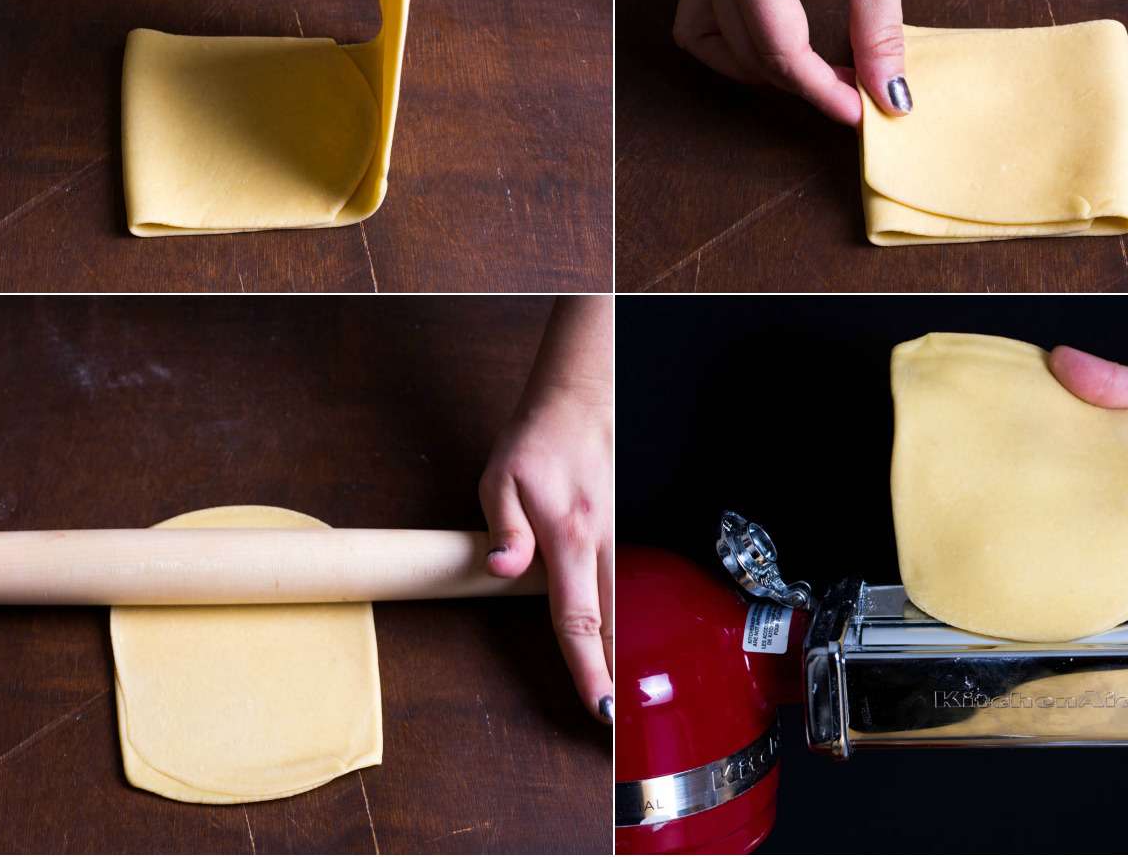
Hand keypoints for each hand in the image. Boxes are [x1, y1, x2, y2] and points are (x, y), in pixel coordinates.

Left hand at [478, 298, 612, 722]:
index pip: (579, 617)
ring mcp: (617, 539)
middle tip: (618, 725)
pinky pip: (624, 584)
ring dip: (626, 653)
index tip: (601, 707)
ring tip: (624, 702)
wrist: (580, 401)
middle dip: (618, 676)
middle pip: (614, 624)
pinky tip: (625, 644)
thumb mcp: (501, 477)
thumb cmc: (538, 440)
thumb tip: (502, 567)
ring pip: (625, 607)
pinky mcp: (619, 533)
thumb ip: (503, 529)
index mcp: (569, 537)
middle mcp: (601, 544)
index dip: (591, 667)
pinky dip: (626, 620)